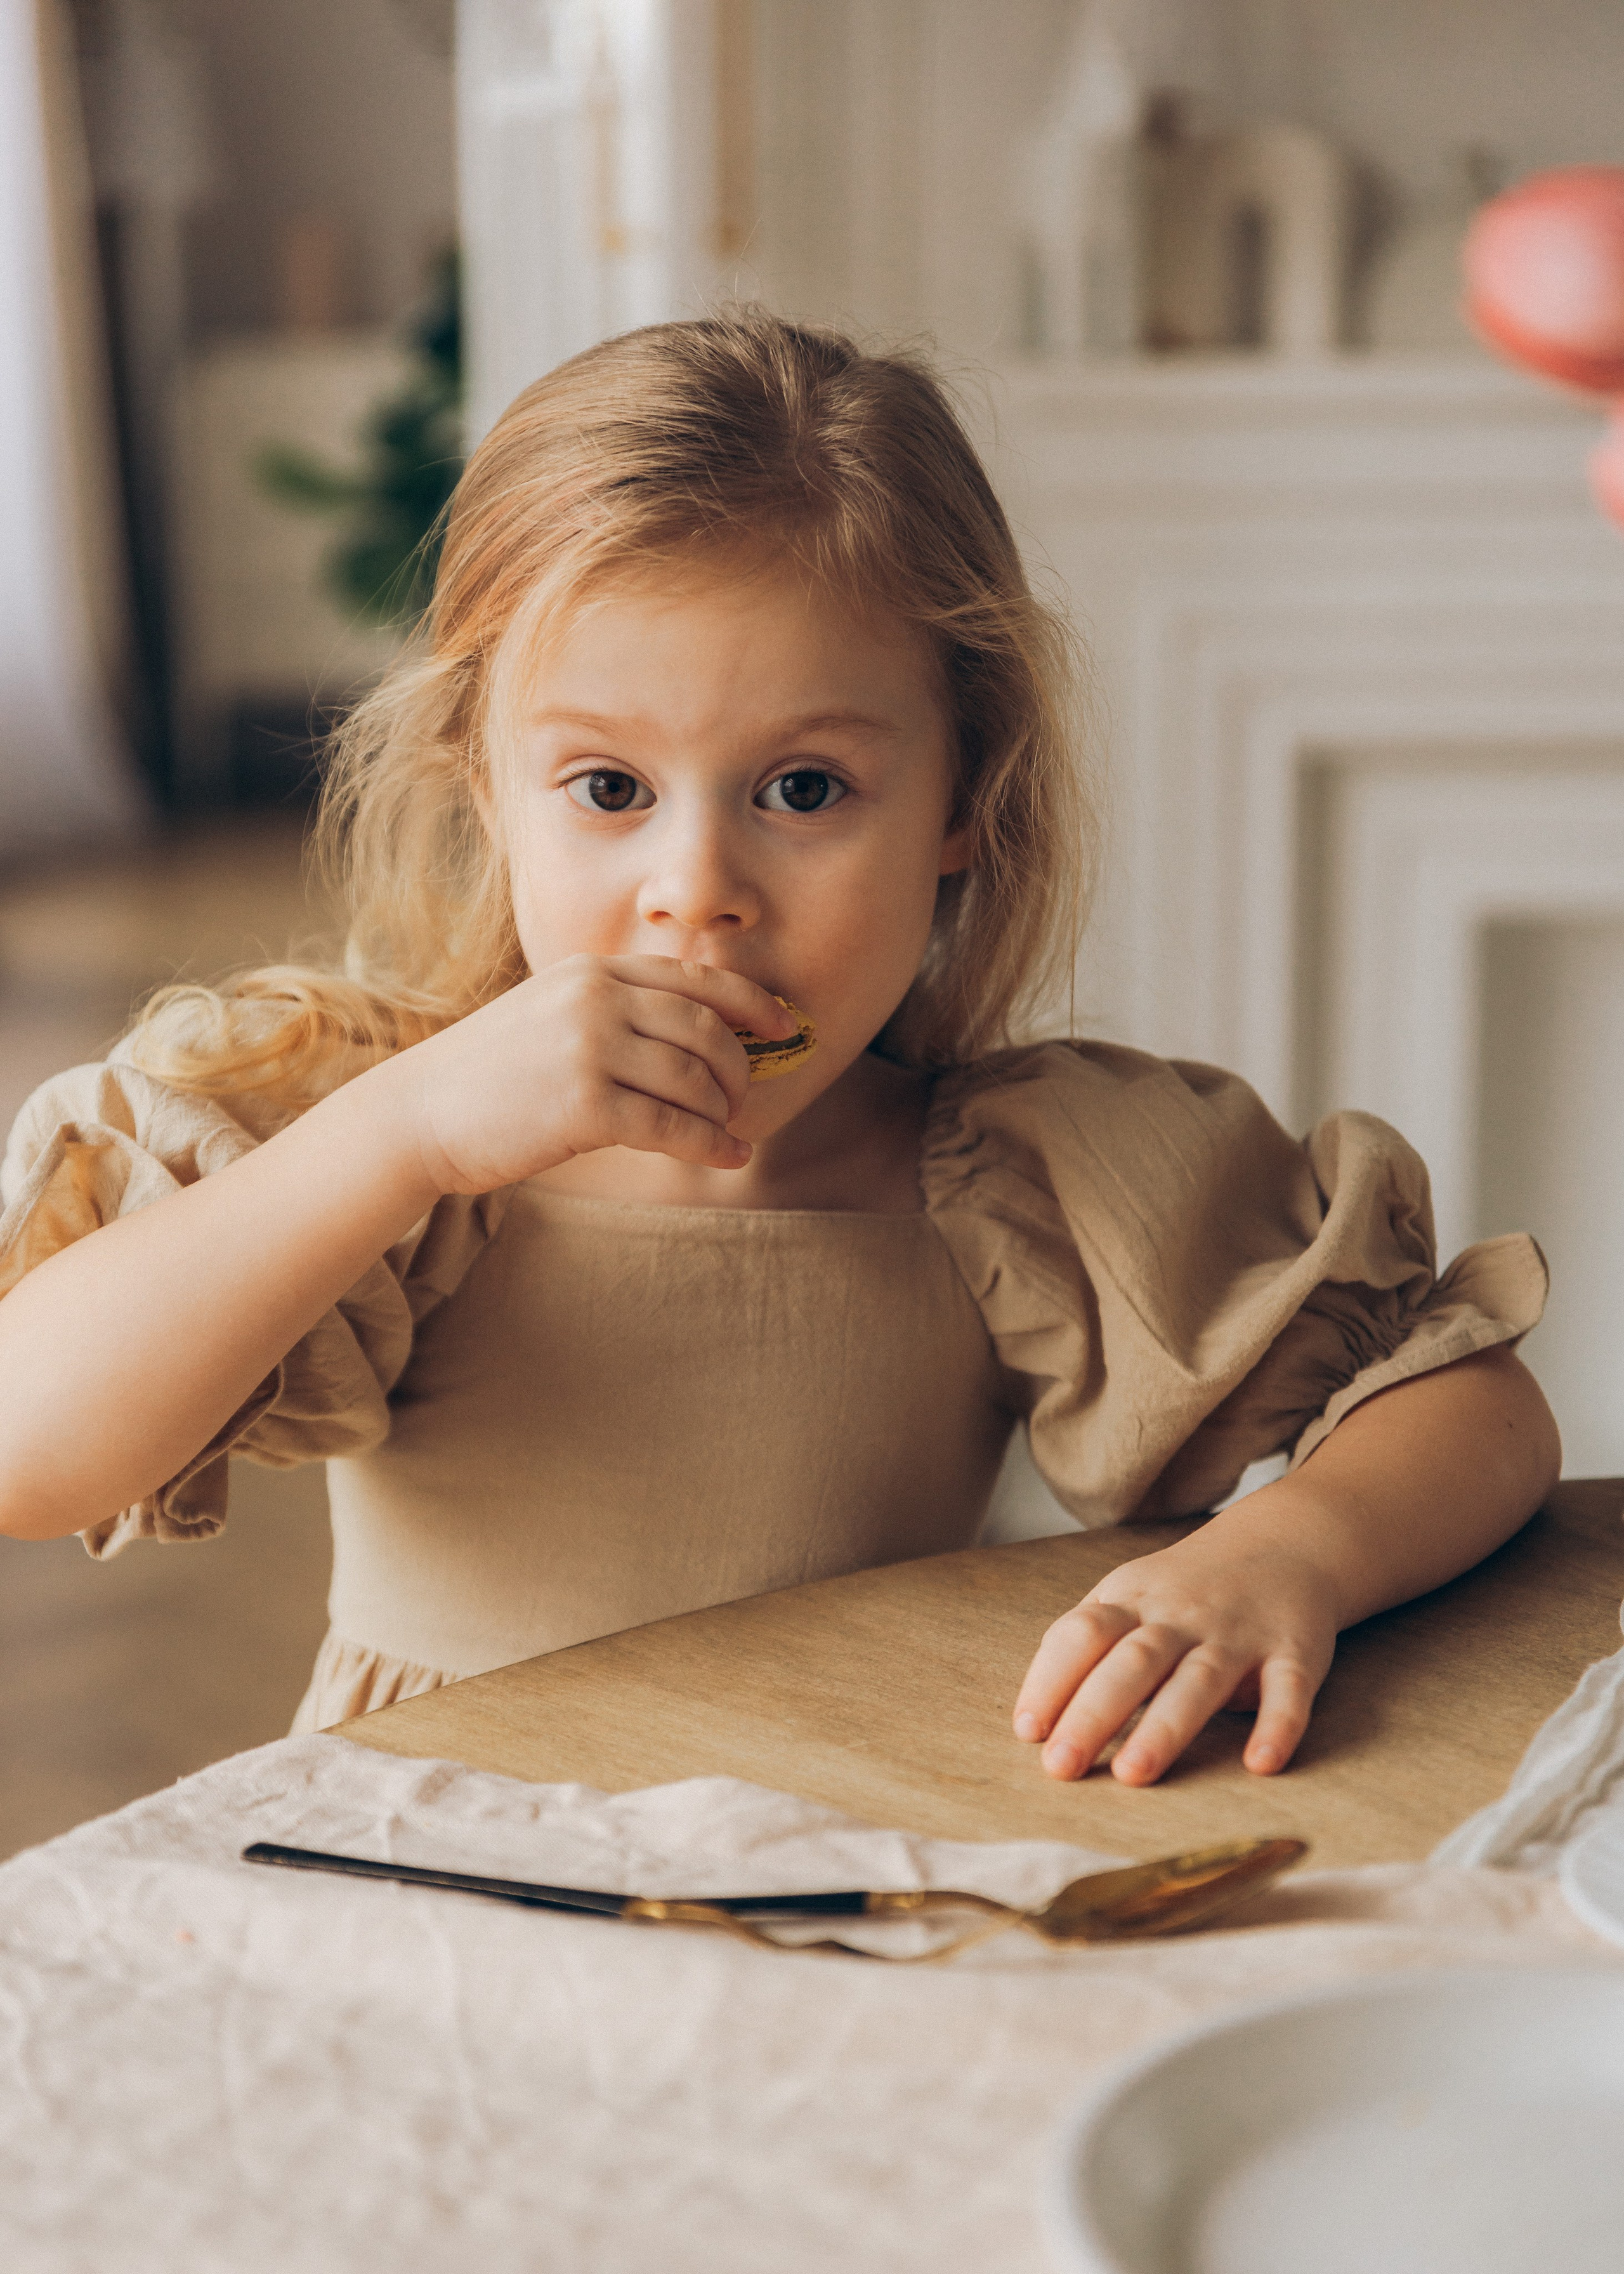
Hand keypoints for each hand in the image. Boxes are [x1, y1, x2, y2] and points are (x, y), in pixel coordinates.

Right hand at [367, 955, 796, 1196]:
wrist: (419, 1114)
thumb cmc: (492, 1075)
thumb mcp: (552, 1015)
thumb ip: (615, 1012)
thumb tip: (700, 1037)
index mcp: (591, 972)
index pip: (693, 978)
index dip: (751, 1003)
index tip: (786, 1027)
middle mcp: (594, 999)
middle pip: (706, 1028)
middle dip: (740, 1066)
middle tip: (743, 1098)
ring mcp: (588, 1048)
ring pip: (695, 1077)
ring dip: (723, 1109)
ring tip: (726, 1129)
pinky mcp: (583, 1104)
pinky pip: (672, 1124)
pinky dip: (710, 1142)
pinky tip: (727, 1155)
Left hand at [1011, 1503, 1338, 1785]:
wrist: (1283, 1543)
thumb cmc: (1187, 1588)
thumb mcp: (1130, 1594)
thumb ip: (1087, 1640)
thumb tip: (1037, 1711)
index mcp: (1133, 1601)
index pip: (1083, 1634)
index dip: (1051, 1679)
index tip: (1028, 1730)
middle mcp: (1183, 1616)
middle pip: (1132, 1662)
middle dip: (1093, 1713)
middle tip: (1061, 1766)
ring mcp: (1239, 1635)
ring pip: (1199, 1681)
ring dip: (1166, 1727)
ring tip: (1133, 1774)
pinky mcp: (1294, 1653)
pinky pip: (1288, 1691)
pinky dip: (1277, 1726)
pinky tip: (1261, 1764)